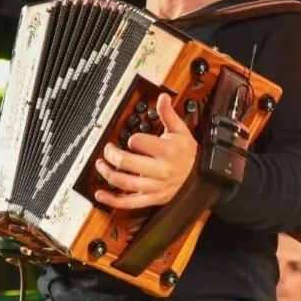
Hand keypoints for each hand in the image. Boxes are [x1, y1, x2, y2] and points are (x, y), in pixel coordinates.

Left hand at [93, 94, 198, 208]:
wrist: (200, 177)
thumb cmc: (187, 153)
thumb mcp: (181, 131)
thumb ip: (168, 114)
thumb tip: (162, 97)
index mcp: (167, 151)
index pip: (138, 142)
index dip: (132, 139)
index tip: (133, 140)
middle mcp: (160, 170)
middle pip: (126, 163)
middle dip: (111, 154)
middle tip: (107, 149)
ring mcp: (155, 187)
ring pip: (124, 182)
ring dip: (107, 173)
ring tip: (100, 165)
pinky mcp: (151, 199)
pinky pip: (129, 202)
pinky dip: (112, 200)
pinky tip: (100, 194)